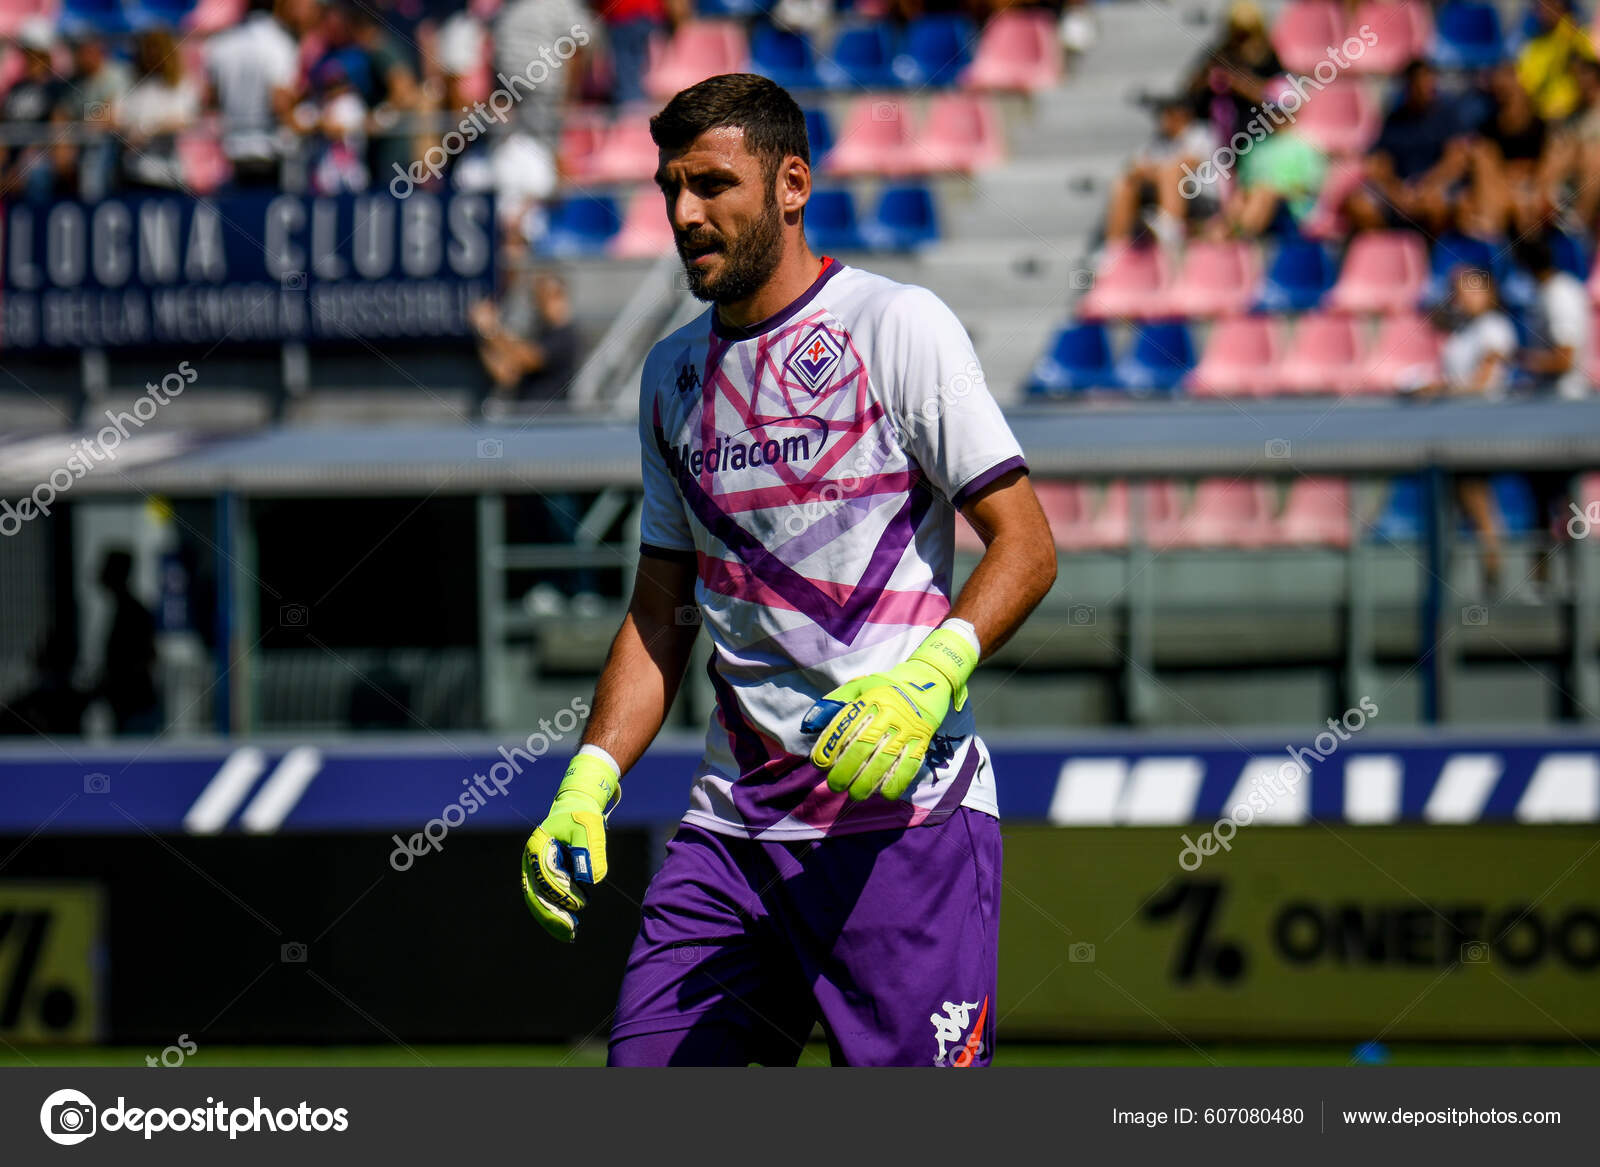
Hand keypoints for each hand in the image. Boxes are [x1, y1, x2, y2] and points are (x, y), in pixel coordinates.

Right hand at [521, 753, 619, 941]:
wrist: (576, 811)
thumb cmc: (583, 817)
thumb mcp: (590, 827)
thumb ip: (591, 850)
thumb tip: (591, 879)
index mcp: (537, 846)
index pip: (545, 875)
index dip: (562, 891)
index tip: (581, 902)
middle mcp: (530, 861)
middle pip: (535, 894)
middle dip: (552, 915)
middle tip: (571, 931)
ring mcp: (533, 872)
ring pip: (537, 902)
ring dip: (552, 920)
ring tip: (571, 934)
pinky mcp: (542, 880)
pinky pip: (544, 901)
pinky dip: (554, 915)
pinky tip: (568, 929)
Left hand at [802, 625, 978, 801]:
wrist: (929, 681)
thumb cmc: (887, 687)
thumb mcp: (859, 686)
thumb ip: (833, 703)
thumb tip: (809, 725)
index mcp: (870, 699)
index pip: (845, 726)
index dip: (829, 747)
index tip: (820, 763)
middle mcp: (889, 713)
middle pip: (864, 746)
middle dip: (845, 770)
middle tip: (835, 785)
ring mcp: (907, 729)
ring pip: (885, 760)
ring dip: (868, 782)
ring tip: (855, 794)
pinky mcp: (922, 741)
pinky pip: (910, 766)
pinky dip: (897, 783)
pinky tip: (884, 794)